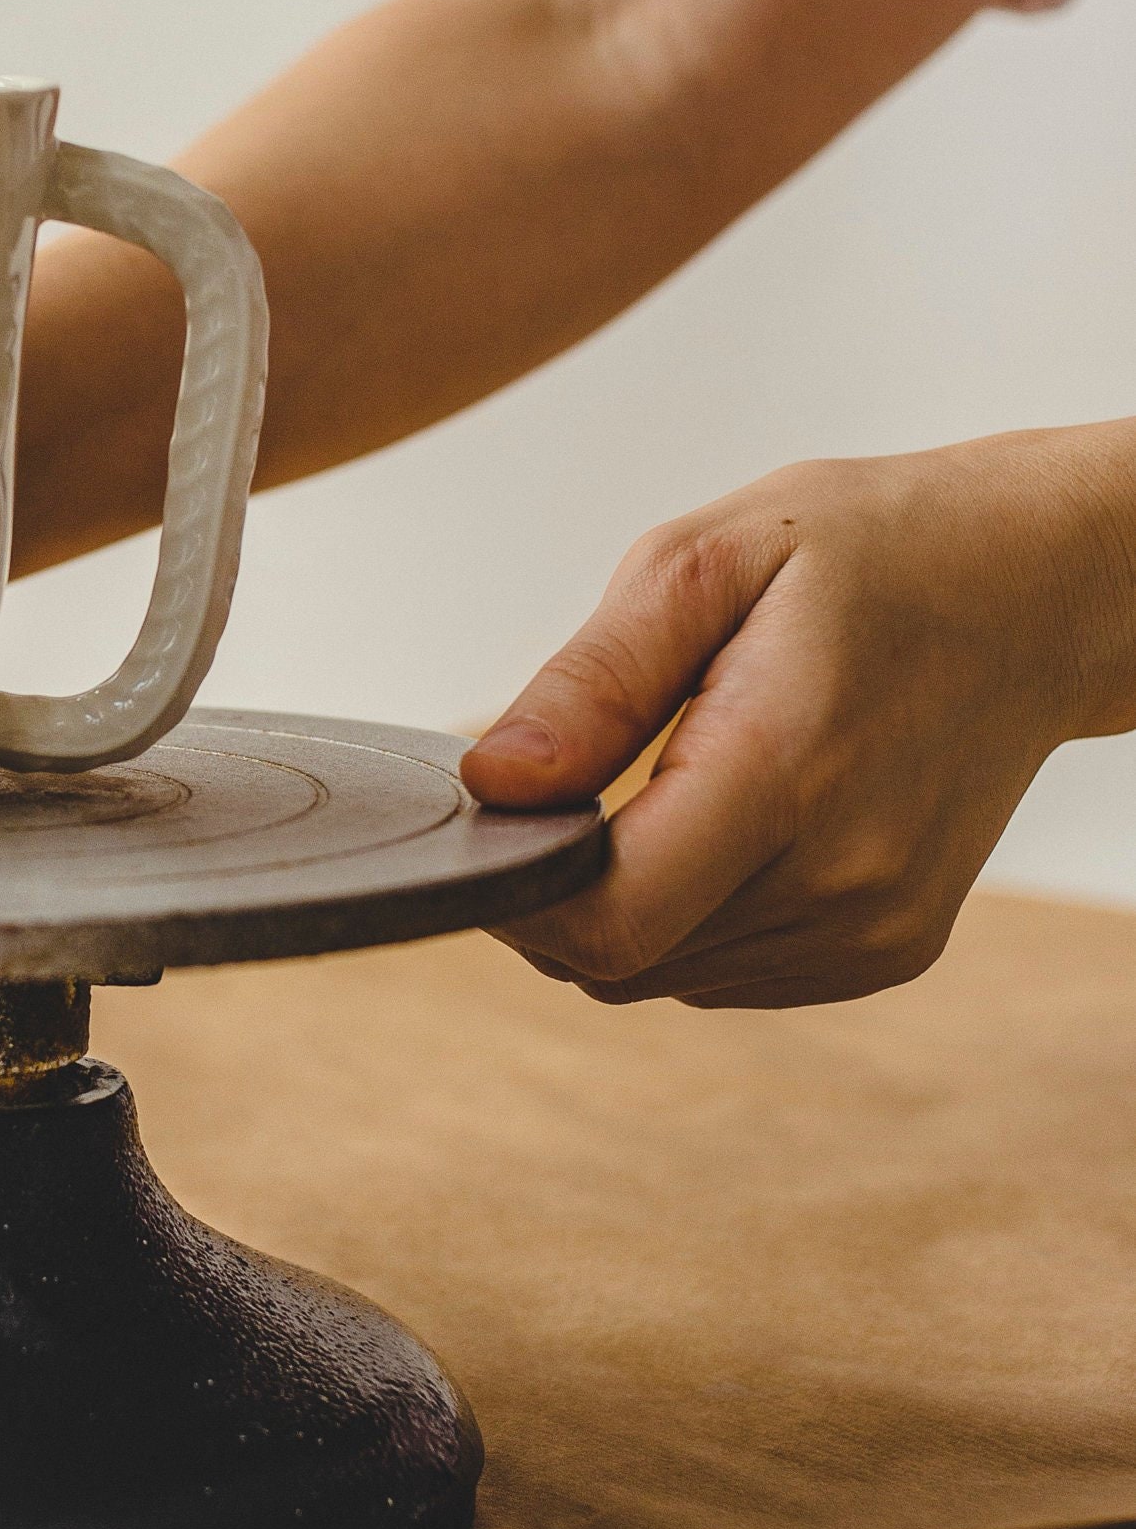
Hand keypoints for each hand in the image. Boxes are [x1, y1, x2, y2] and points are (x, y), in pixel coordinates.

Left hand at [461, 426, 1135, 1007]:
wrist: (1035, 590)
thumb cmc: (872, 552)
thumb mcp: (709, 560)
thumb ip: (593, 681)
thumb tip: (493, 781)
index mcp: (786, 771)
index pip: (608, 920)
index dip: (515, 889)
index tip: (496, 811)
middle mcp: (841, 880)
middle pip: (617, 959)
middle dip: (553, 887)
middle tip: (568, 776)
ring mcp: (872, 931)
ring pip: (661, 976)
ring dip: (622, 902)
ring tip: (665, 777)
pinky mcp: (885, 953)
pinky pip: (721, 973)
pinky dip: (686, 916)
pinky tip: (719, 821)